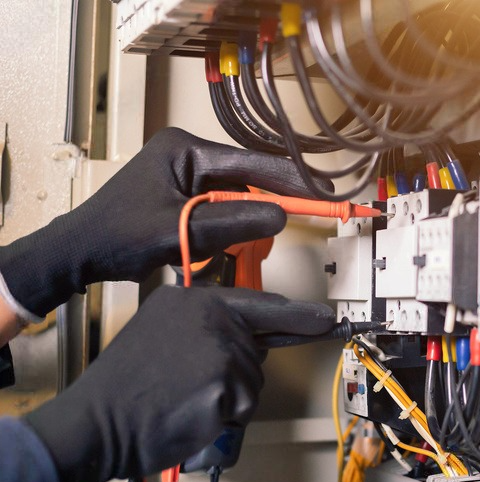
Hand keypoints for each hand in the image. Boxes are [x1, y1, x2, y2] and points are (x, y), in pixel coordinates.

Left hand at [0, 128, 310, 318]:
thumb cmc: (116, 236)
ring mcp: (187, 176)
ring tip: (224, 248)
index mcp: (185, 149)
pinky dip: (226, 232)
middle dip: (261, 209)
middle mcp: (188, 155)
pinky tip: (214, 248)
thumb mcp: (181, 230)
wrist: (78, 254)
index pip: (251, 162)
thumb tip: (280, 215)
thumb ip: (233, 221)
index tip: (322, 191)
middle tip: (281, 231)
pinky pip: (222, 211)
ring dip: (239, 226)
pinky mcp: (185, 196)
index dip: (290, 179)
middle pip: (247, 180)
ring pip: (236, 199)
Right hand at [23, 285, 334, 481]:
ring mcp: (221, 345)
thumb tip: (253, 336)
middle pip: (258, 348)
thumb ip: (207, 326)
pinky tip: (193, 410)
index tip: (325, 319)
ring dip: (228, 399)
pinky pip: (244, 405)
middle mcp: (210, 313)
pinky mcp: (225, 379)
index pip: (260, 304)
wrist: (99, 421)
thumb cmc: (128, 387)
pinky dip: (224, 417)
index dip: (297, 316)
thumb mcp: (164, 333)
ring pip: (253, 381)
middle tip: (200, 386)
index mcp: (194, 297)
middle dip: (236, 376)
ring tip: (186, 397)